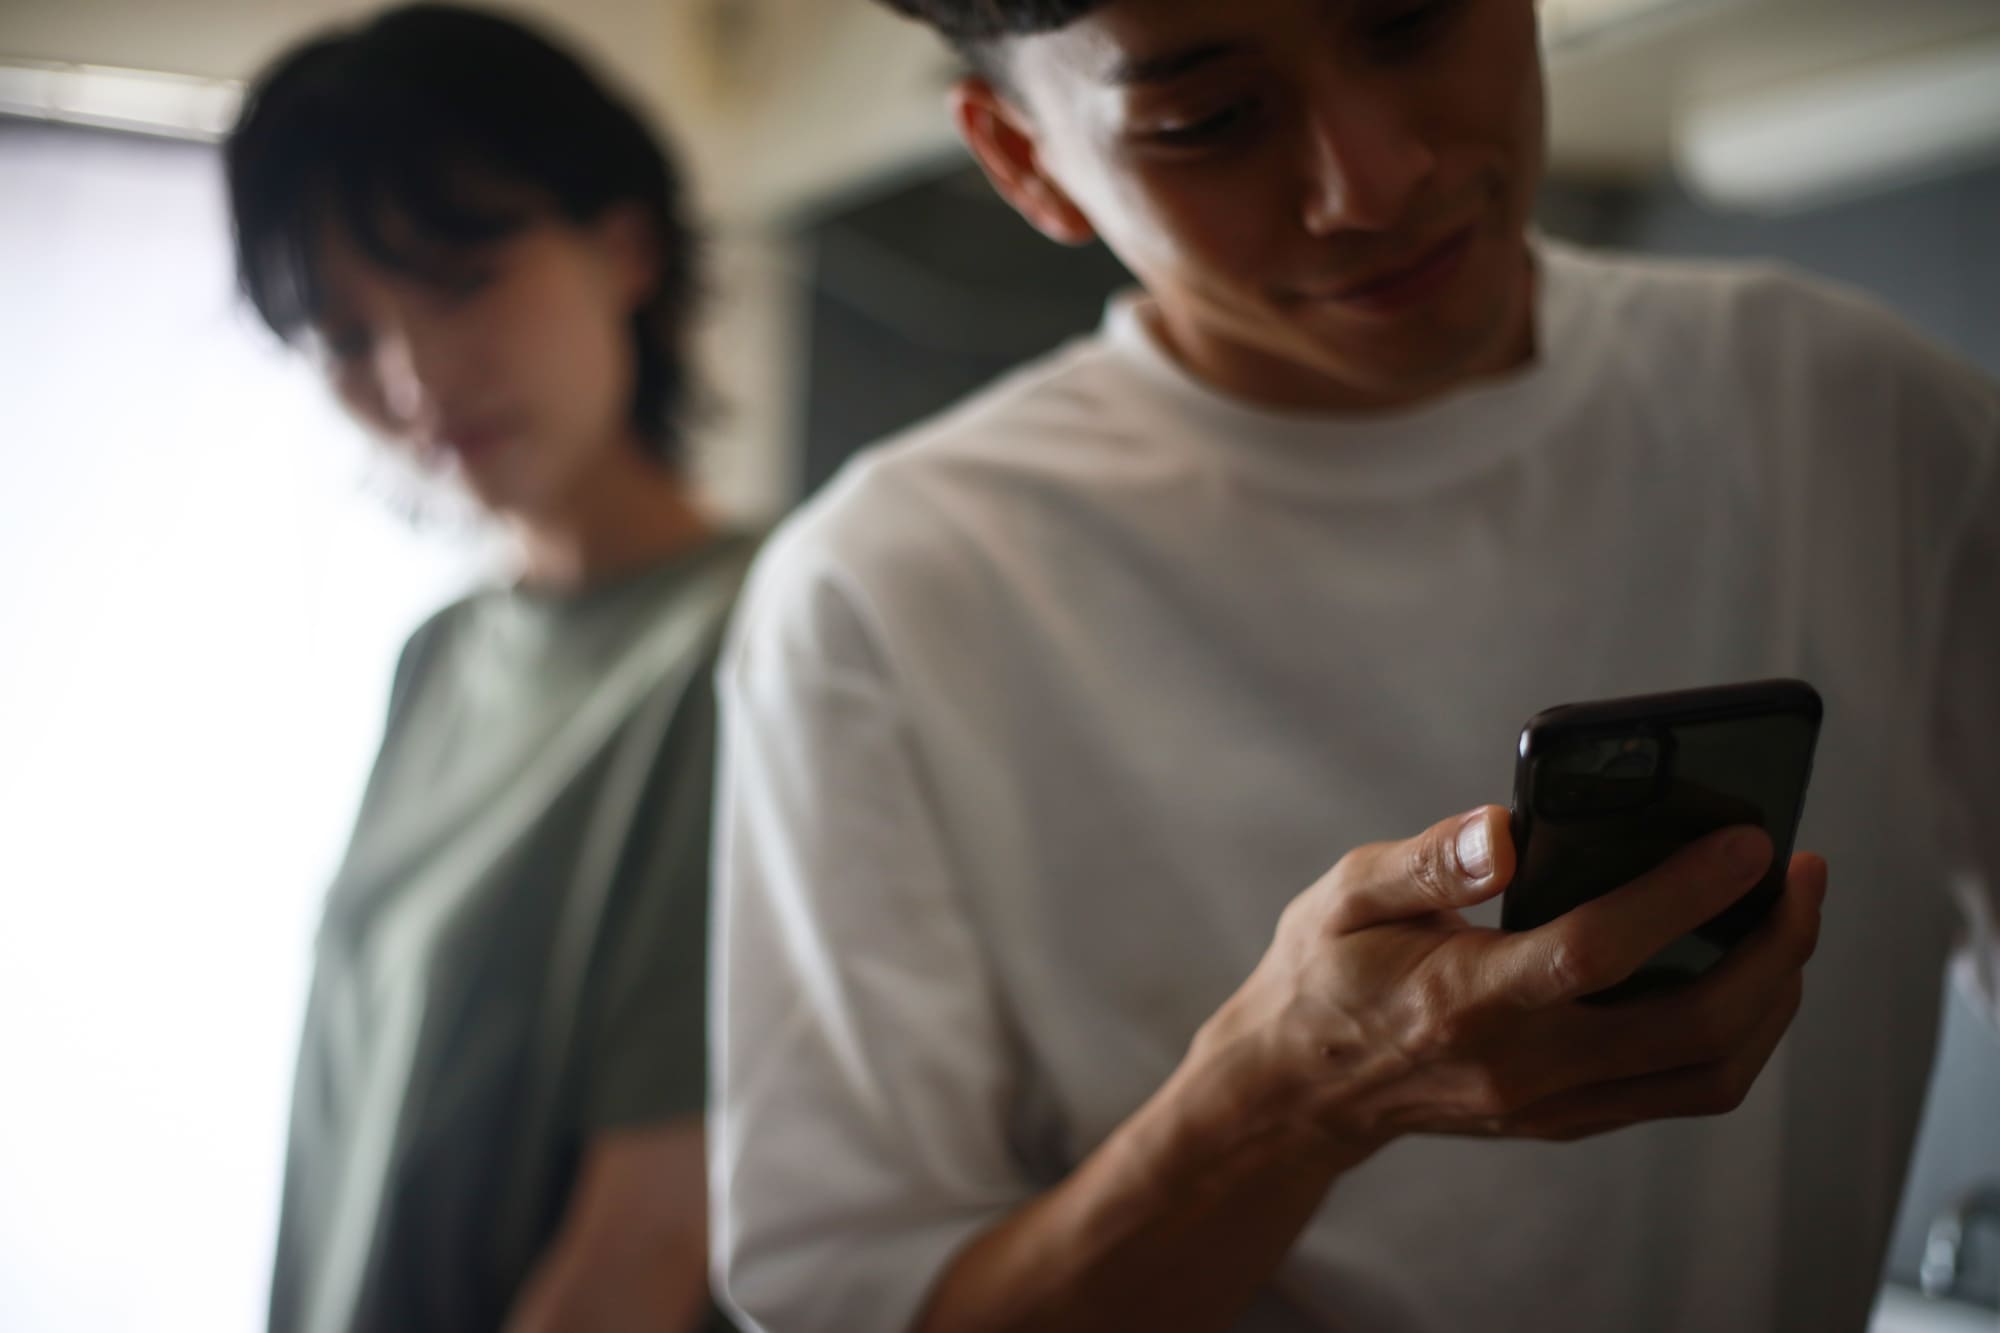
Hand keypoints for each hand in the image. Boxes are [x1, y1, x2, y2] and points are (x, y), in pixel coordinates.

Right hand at [1192, 806, 1827, 1158]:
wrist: (1301, 1087)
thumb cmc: (1325, 973)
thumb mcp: (1345, 896)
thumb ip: (1428, 861)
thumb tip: (1508, 828)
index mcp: (1463, 998)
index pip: (1596, 951)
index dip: (1683, 894)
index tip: (1748, 841)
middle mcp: (1521, 1065)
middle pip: (1692, 1026)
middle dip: (1774, 948)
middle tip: (1799, 873)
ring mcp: (1552, 1102)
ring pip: (1709, 1071)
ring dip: (1774, 997)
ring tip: (1788, 918)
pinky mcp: (1569, 1116)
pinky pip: (1686, 1087)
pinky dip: (1741, 1030)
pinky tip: (1746, 969)